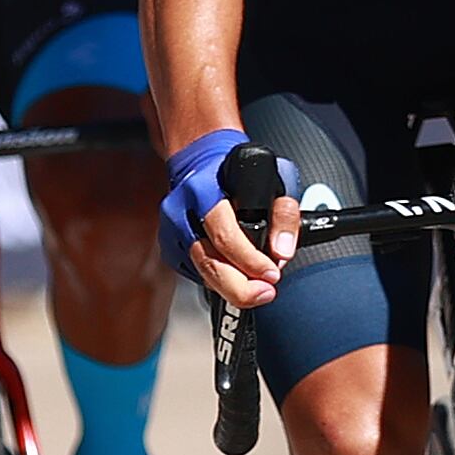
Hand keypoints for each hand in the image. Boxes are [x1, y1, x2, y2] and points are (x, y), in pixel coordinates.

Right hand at [160, 128, 299, 308]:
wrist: (201, 162)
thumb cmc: (239, 169)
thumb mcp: (275, 177)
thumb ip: (284, 213)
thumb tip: (281, 252)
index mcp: (204, 190)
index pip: (225, 234)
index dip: (250, 261)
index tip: (271, 274)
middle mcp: (181, 211)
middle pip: (208, 261)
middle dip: (240, 287)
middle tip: (265, 292)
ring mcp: (171, 230)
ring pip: (201, 272)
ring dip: (232, 287)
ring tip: (257, 290)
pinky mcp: (170, 246)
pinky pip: (195, 272)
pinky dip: (217, 279)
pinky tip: (235, 274)